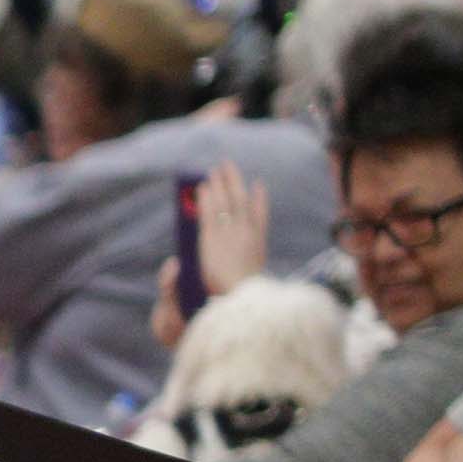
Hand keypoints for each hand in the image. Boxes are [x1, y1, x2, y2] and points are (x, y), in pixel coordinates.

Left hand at [194, 157, 273, 296]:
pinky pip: (209, 212)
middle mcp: (246, 232)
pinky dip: (207, 198)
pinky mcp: (212, 238)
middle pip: (240, 199)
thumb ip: (250, 257)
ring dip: (218, 184)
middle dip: (234, 181)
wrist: (239, 296)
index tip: (258, 185)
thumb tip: (245, 258)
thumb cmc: (244, 292)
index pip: (260, 214)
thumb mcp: (254, 273)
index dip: (260, 198)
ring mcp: (230, 233)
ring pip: (224, 201)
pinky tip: (202, 188)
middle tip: (227, 166)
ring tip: (212, 171)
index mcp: (259, 242)